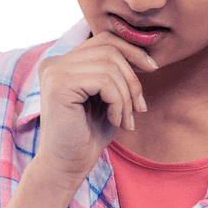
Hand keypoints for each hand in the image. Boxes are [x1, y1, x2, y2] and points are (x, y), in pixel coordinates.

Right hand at [36, 30, 157, 186]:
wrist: (67, 167)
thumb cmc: (88, 136)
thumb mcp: (107, 99)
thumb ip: (116, 74)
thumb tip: (144, 54)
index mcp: (63, 63)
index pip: (104, 40)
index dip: (133, 51)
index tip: (153, 69)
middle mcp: (54, 62)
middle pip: (110, 49)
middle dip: (133, 79)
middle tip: (140, 108)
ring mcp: (54, 72)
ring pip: (110, 66)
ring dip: (127, 96)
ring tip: (127, 119)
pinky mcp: (59, 85)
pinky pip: (105, 82)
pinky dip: (118, 103)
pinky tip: (114, 121)